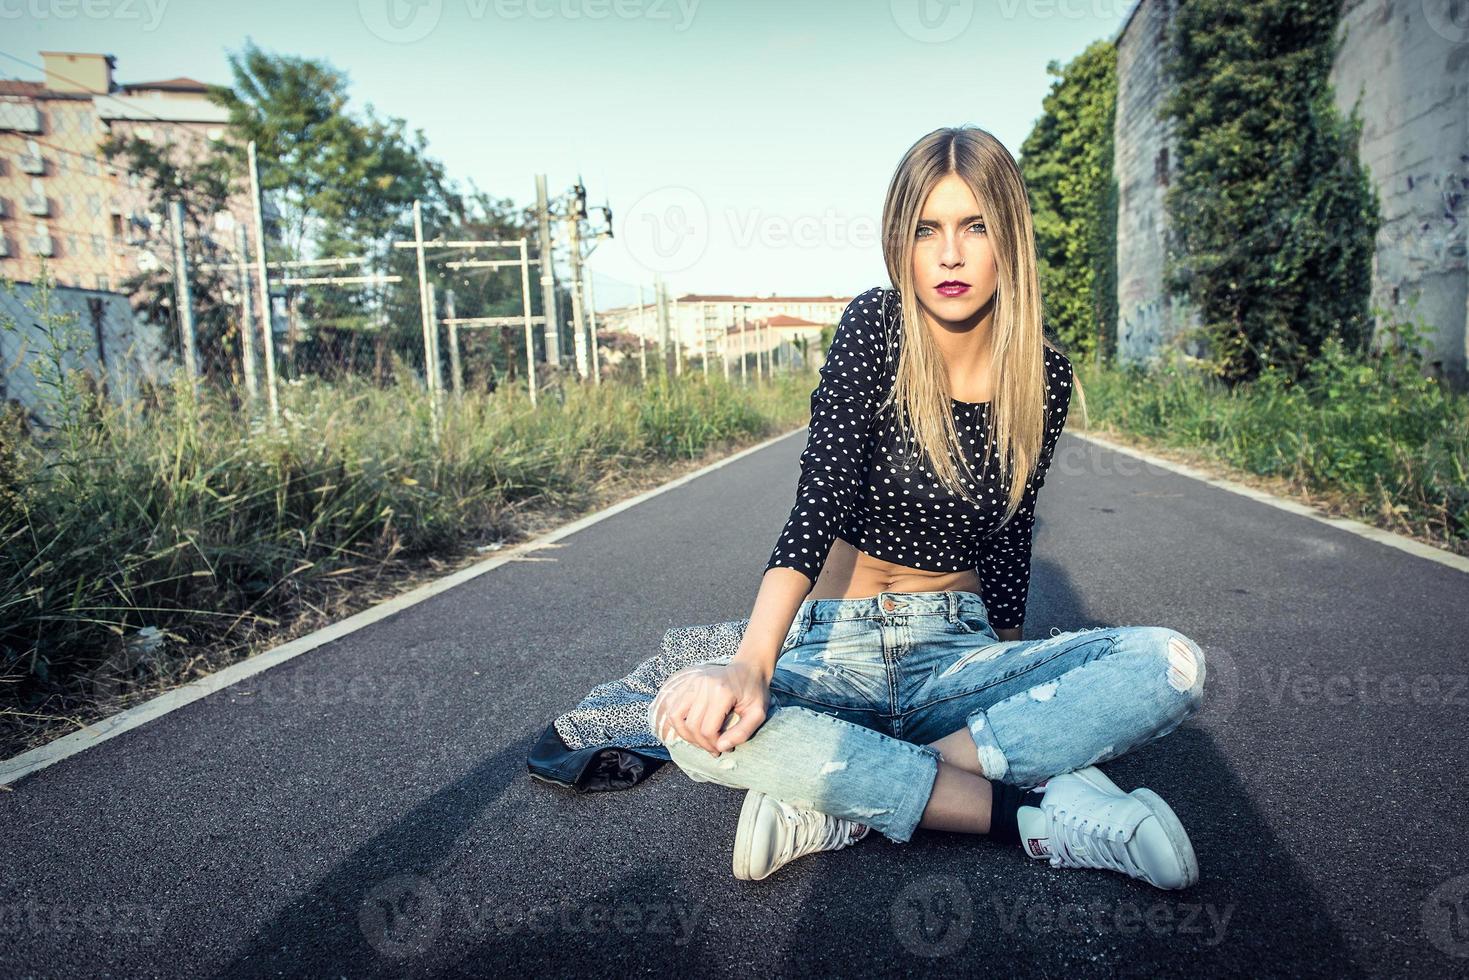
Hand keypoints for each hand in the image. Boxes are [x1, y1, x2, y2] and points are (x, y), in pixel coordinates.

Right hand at [650, 660, 770, 755]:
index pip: (708, 729)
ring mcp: (692, 681)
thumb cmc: (755, 692)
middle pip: (691, 725)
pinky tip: (691, 727)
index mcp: (722, 692)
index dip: (714, 744)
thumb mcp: (758, 714)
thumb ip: (742, 733)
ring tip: (699, 741)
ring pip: (675, 716)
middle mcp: (703, 685)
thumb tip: (721, 747)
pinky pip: (672, 705)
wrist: (749, 668)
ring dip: (685, 734)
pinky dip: (677, 720)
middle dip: (701, 743)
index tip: (724, 748)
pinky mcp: (687, 681)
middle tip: (713, 748)